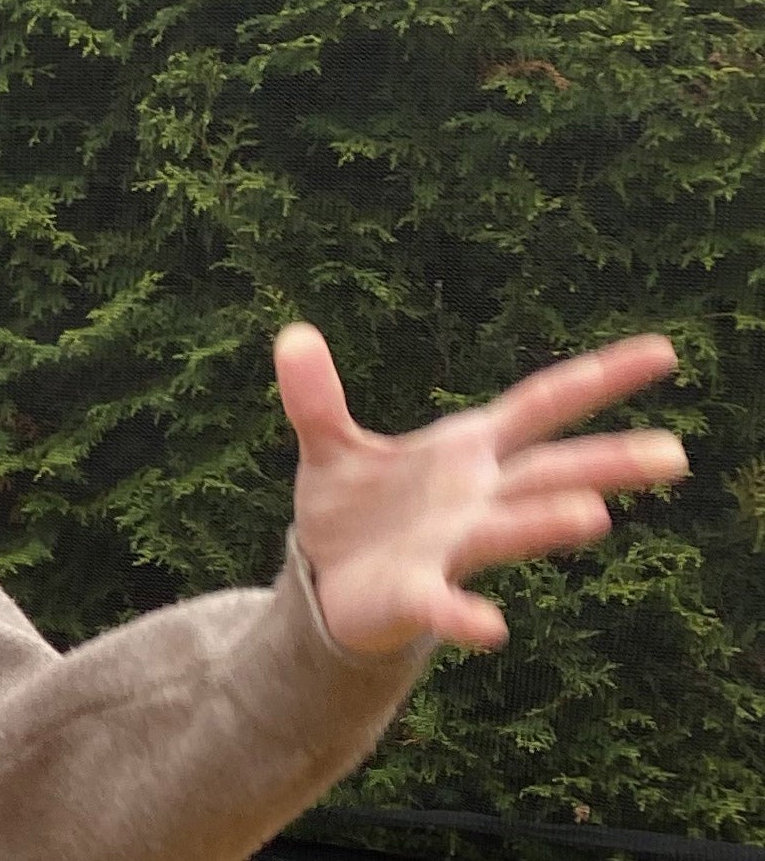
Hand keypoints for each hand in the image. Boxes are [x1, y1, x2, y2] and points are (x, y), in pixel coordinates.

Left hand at [279, 323, 684, 656]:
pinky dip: (465, 615)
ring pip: (505, 530)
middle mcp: (475, 498)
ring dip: (544, 523)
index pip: (543, 405)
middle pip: (547, 472)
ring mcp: (451, 547)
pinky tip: (490, 629)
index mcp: (467, 451)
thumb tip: (292, 335)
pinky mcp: (416, 593)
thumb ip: (316, 397)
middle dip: (606, 463)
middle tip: (672, 454)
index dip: (599, 378)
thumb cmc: (353, 510)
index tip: (663, 353)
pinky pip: (444, 603)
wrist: (326, 582)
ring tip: (592, 516)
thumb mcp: (331, 445)